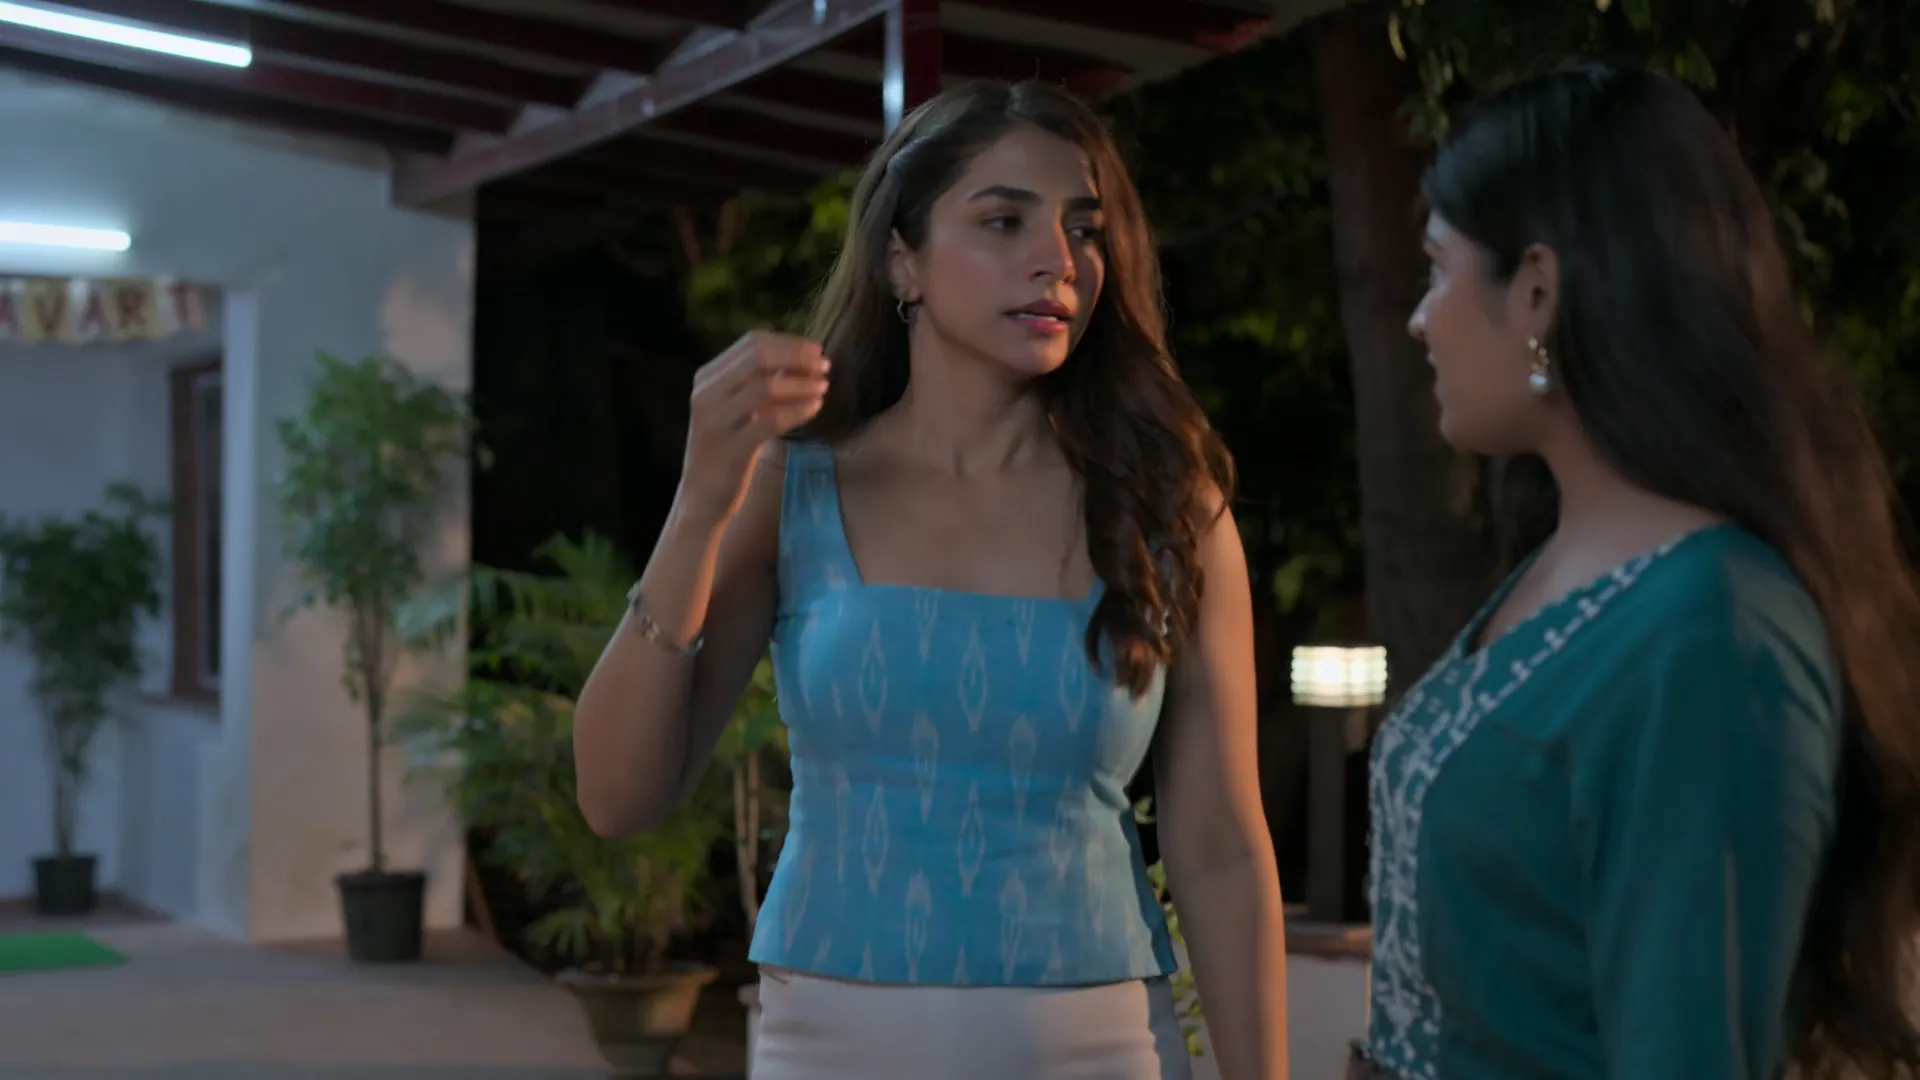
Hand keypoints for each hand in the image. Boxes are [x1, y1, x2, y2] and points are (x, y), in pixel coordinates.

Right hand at [679, 331, 829, 524]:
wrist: (701, 497)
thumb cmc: (726, 449)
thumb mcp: (737, 408)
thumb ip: (759, 382)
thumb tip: (800, 356)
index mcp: (707, 378)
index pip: (751, 343)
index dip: (789, 343)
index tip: (817, 350)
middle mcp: (706, 394)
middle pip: (757, 358)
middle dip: (797, 357)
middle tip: (825, 366)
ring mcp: (715, 421)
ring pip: (764, 386)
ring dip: (800, 383)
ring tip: (823, 387)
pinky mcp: (730, 448)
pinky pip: (770, 420)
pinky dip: (797, 410)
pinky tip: (815, 408)